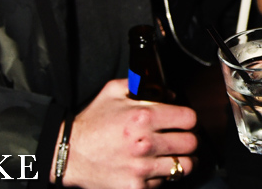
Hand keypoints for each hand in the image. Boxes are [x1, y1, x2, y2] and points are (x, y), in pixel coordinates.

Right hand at [52, 79, 197, 188]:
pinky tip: (152, 167)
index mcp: (144, 116)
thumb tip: (167, 91)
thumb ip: (139, 84)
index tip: (184, 120)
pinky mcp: (136, 187)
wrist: (70, 154)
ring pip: (184, 167)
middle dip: (188, 138)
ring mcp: (142, 168)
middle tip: (181, 137)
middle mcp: (146, 143)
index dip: (188, 118)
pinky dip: (160, 176)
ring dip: (181, 159)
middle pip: (191, 143)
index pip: (188, 118)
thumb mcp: (112, 90)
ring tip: (173, 155)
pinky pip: (162, 183)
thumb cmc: (92, 122)